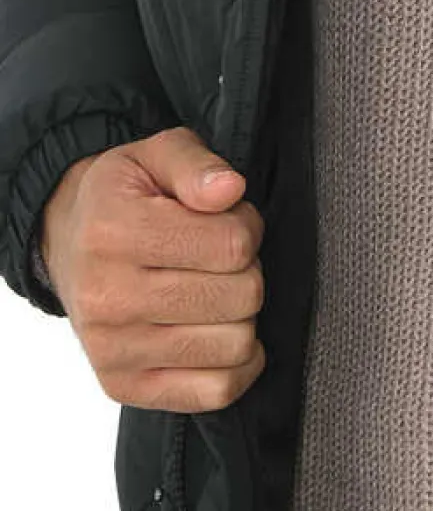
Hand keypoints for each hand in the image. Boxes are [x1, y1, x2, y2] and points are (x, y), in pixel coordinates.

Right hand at [39, 124, 265, 412]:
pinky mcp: (123, 386)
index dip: (247, 225)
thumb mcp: (157, 154)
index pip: (232, 243)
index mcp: (115, 232)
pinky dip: (237, 364)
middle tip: (222, 256)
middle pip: (240, 295)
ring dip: (242, 314)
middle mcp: (108, 297)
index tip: (229, 219)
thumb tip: (230, 190)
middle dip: (248, 269)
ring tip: (214, 288)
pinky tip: (220, 331)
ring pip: (236, 344)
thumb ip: (197, 164)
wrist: (69, 242)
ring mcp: (114, 350)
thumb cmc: (126, 197)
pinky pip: (215, 392)